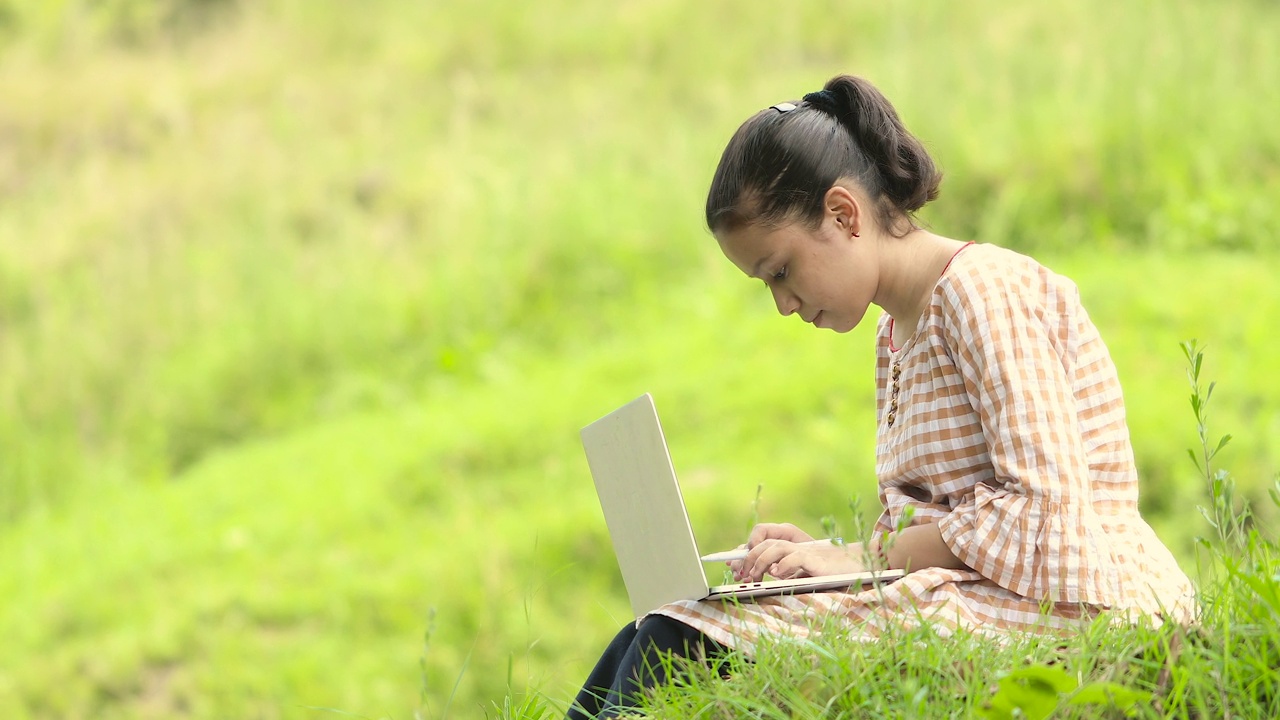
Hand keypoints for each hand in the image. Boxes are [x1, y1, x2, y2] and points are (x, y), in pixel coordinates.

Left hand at [731, 539, 869, 581]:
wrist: (863, 565)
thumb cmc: (834, 571)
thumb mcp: (806, 572)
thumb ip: (788, 571)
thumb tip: (765, 576)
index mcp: (793, 545)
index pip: (762, 540)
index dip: (745, 552)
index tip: (732, 567)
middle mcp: (797, 544)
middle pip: (765, 541)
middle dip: (748, 558)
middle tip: (741, 576)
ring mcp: (807, 550)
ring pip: (776, 546)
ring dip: (760, 560)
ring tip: (754, 577)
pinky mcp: (818, 560)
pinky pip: (796, 557)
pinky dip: (784, 565)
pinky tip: (776, 575)